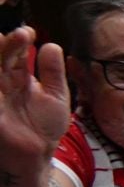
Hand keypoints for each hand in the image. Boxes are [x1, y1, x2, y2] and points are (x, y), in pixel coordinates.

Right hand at [0, 27, 70, 164]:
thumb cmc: (44, 125)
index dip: (20, 41)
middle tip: (20, 34)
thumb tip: (52, 45)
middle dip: (8, 45)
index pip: (15, 52)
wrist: (36, 155)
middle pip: (0, 57)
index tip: (29, 32)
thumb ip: (53, 72)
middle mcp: (3, 81)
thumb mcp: (55, 96)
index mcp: (18, 75)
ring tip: (6, 43)